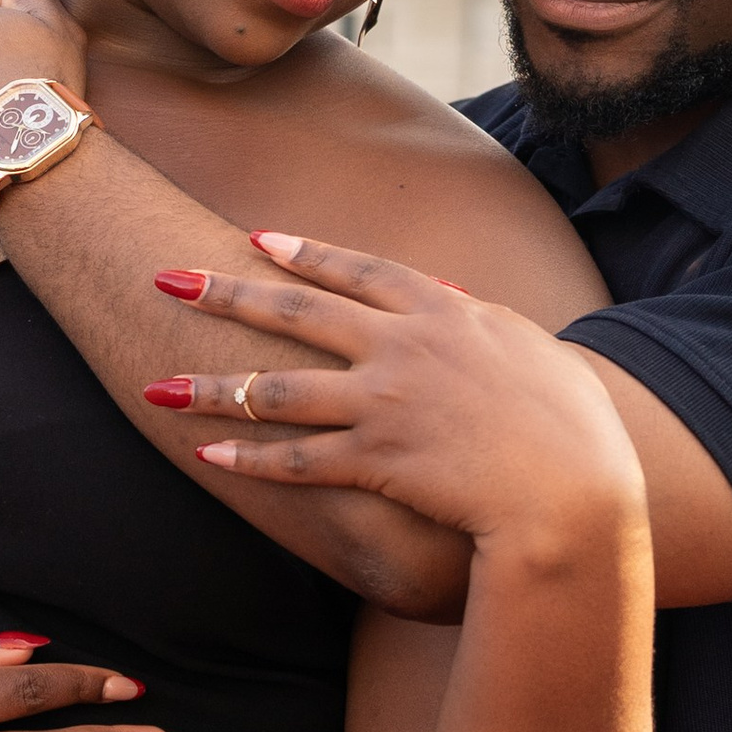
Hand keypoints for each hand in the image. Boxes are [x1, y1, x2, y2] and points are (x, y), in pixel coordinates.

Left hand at [146, 236, 645, 558]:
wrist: (573, 492)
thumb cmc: (575, 426)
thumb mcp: (534, 350)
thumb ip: (485, 322)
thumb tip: (456, 300)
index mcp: (444, 312)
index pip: (359, 271)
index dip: (305, 254)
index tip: (256, 239)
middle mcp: (402, 348)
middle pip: (296, 313)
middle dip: (225, 294)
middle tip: (167, 279)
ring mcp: (384, 404)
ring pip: (277, 390)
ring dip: (210, 387)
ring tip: (156, 385)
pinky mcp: (376, 461)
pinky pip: (297, 461)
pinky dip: (249, 459)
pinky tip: (206, 456)